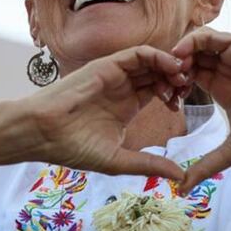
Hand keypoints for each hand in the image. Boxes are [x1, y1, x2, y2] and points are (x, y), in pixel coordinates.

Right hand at [21, 45, 190, 179]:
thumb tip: (180, 177)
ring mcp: (115, 75)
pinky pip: (138, 53)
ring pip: (151, 61)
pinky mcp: (107, 65)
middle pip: (158, 74)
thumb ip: (149, 164)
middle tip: (187, 88)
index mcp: (126, 106)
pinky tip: (170, 66)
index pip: (158, 91)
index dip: (174, 95)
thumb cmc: (73, 148)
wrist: (43, 134)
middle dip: (176, 78)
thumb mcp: (118, 160)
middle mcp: (122, 88)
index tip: (181, 106)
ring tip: (183, 77)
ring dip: (170, 65)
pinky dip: (157, 56)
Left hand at [171, 28, 230, 191]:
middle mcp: (226, 69)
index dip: (174, 87)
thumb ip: (207, 165)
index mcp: (222, 88)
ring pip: (195, 47)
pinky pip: (208, 36)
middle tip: (166, 87)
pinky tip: (180, 58)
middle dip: (172, 71)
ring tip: (173, 73)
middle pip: (188, 60)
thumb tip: (184, 189)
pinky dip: (190, 43)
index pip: (189, 78)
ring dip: (179, 57)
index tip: (168, 103)